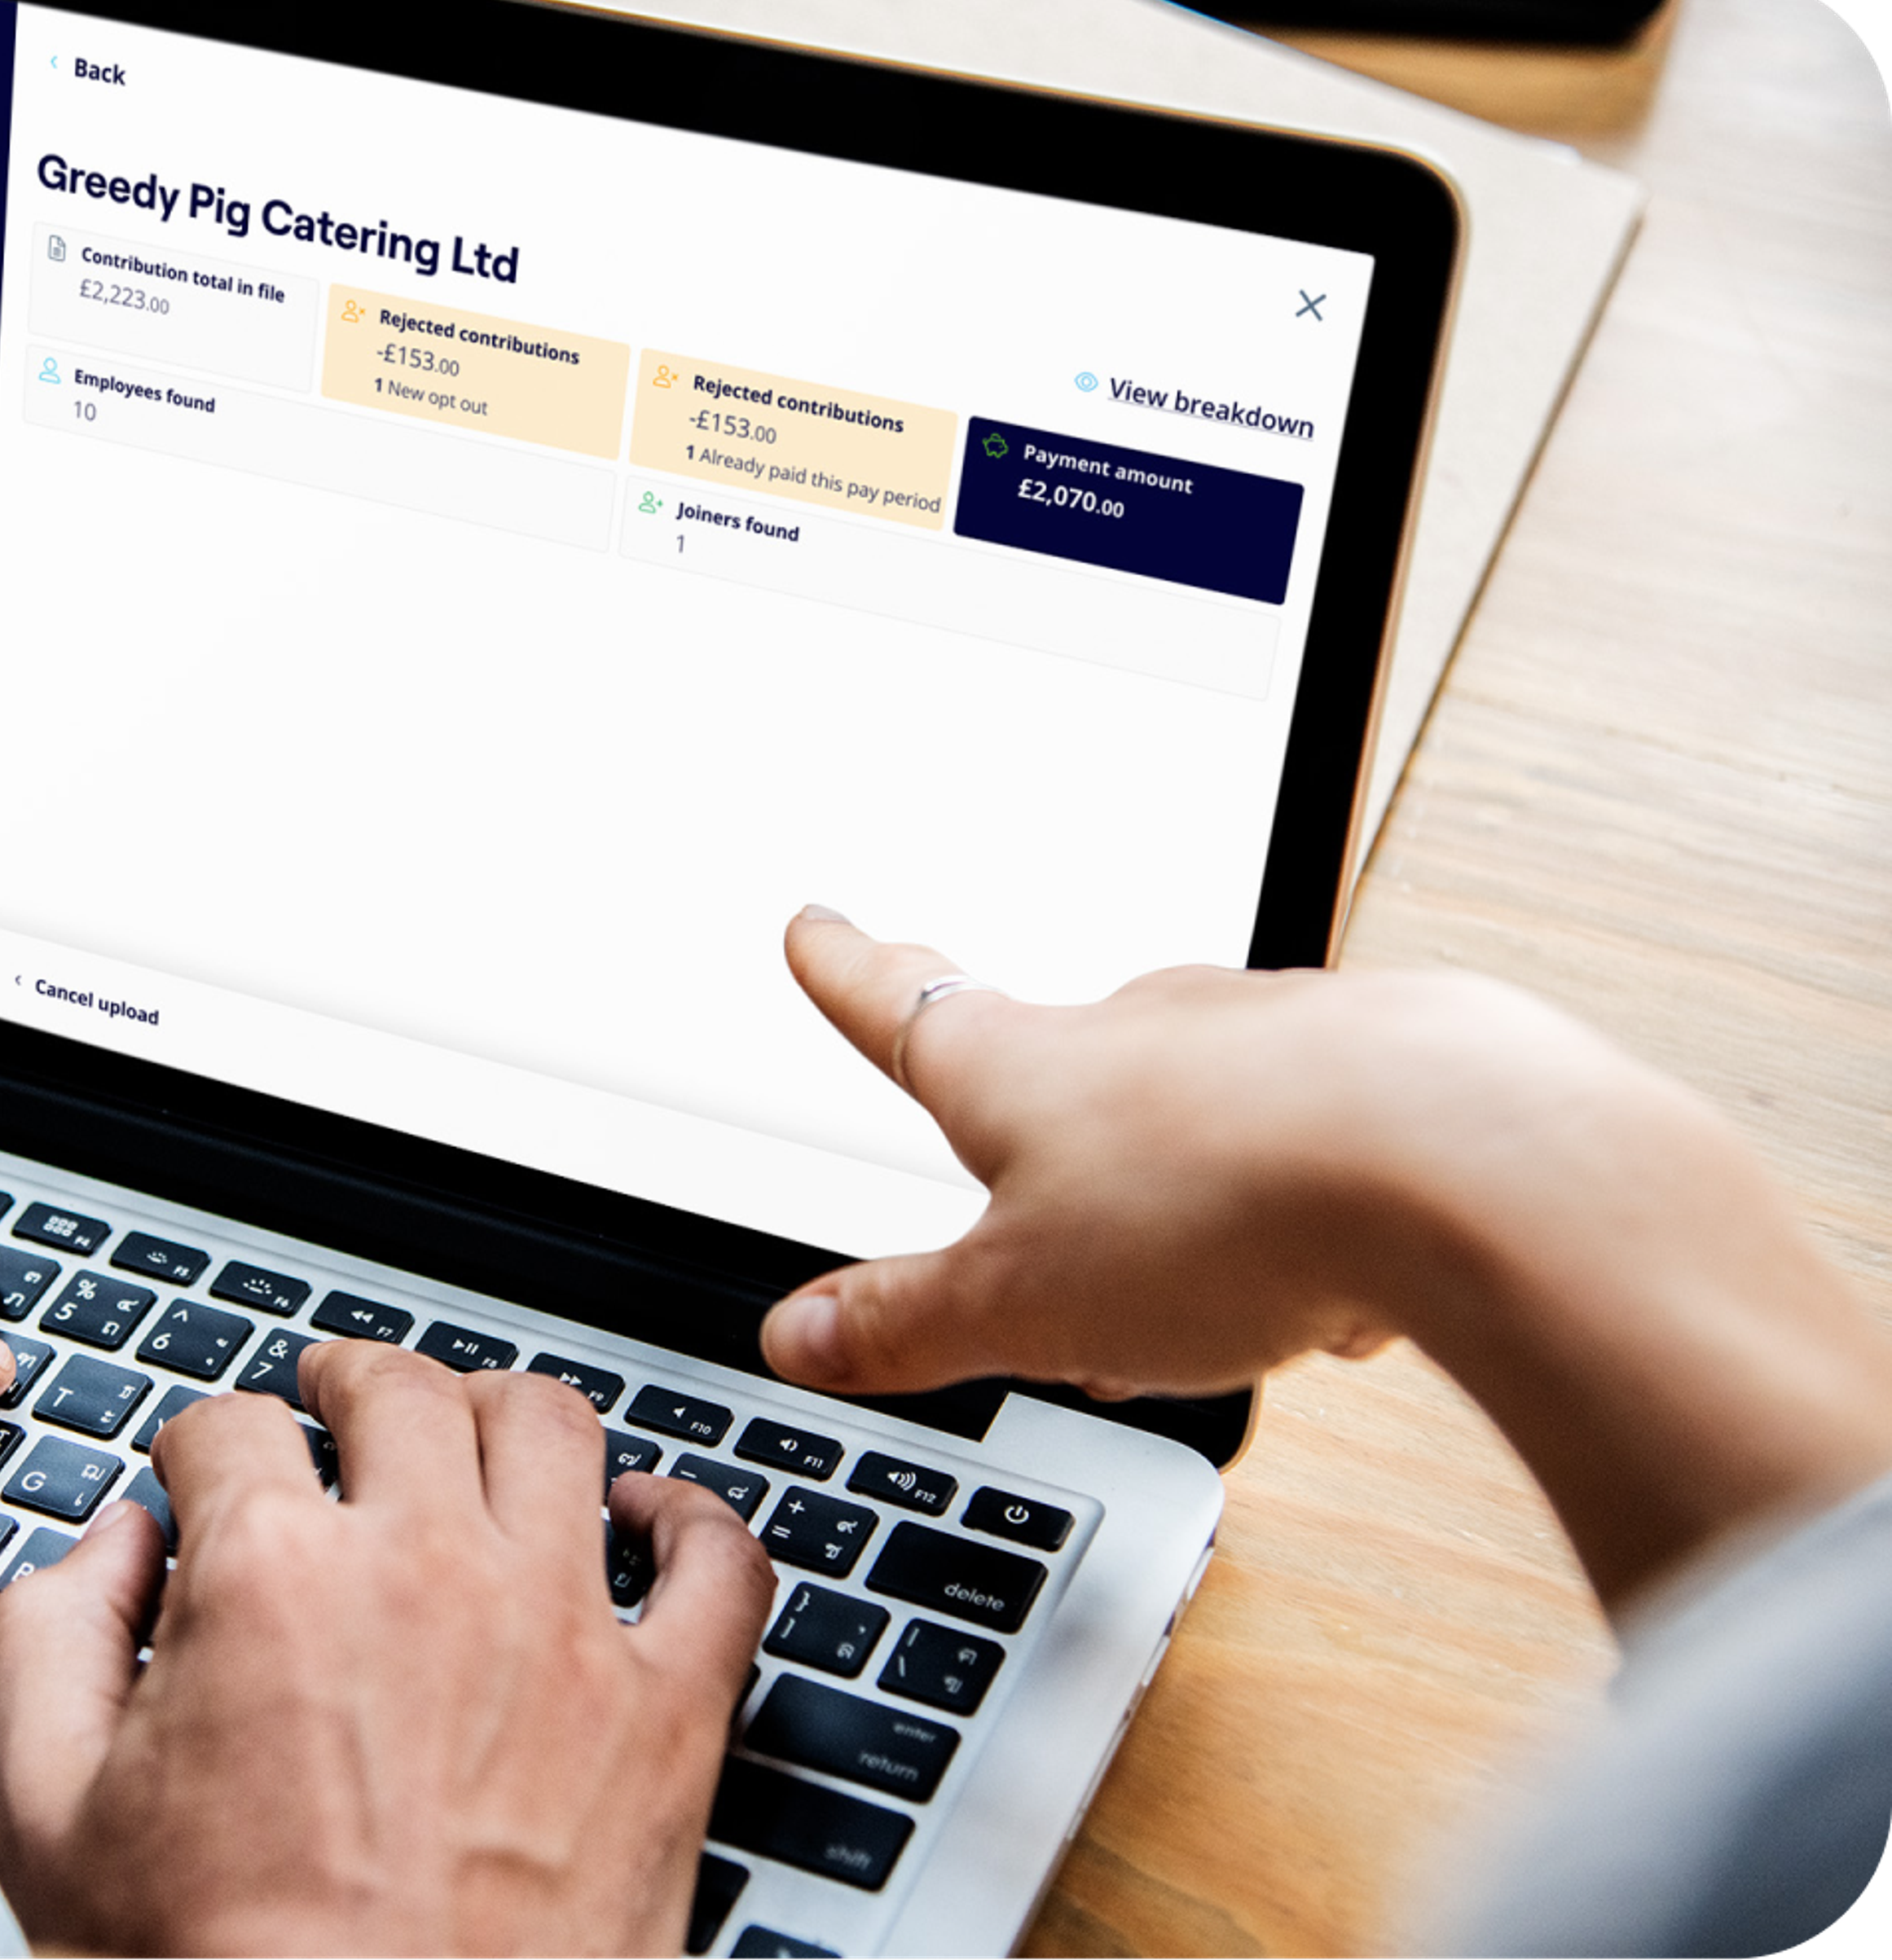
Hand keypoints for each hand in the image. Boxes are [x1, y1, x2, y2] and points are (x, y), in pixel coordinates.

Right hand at [0, 1343, 774, 1956]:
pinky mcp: (669, 1718)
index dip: (202, 1446)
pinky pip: (722, 1561)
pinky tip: (651, 1517)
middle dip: (348, 1380)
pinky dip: (693, 1517)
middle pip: (398, 1388)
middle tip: (334, 1400)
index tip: (206, 1472)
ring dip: (498, 1408)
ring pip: (551, 1427)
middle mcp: (425, 1572)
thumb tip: (104, 1548)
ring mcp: (561, 1635)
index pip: (228, 1426)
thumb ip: (48, 1642)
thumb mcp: (48, 1822)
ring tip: (473, 1425)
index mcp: (269, 1579)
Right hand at [760, 907, 1891, 1608]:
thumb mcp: (1022, 1305)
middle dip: (1045, 1135)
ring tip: (1205, 1288)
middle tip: (1032, 1207)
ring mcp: (1271, 1038)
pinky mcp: (1392, 1071)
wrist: (1469, 1162)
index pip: (904, 1009)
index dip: (848, 974)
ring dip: (1185, 1184)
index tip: (817, 928)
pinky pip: (1324, 1144)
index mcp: (1026, 1069)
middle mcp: (1143, 1027)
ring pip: (1199, 1108)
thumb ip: (907, 1322)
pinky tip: (1341, 1289)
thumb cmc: (1228, 1208)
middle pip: (1064, 1062)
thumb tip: (795, 1335)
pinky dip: (1312, 1210)